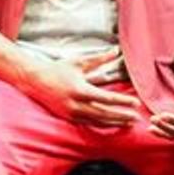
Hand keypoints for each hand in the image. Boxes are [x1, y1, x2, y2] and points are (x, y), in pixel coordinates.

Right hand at [18, 47, 141, 125]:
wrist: (35, 80)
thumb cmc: (58, 69)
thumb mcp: (79, 62)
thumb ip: (99, 59)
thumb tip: (115, 51)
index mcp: (80, 90)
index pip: (107, 98)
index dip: (123, 101)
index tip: (136, 102)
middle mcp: (76, 104)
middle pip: (105, 113)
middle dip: (122, 115)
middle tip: (137, 117)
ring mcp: (72, 113)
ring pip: (98, 120)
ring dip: (115, 122)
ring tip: (129, 123)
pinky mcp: (69, 118)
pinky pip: (89, 123)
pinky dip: (103, 123)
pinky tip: (113, 123)